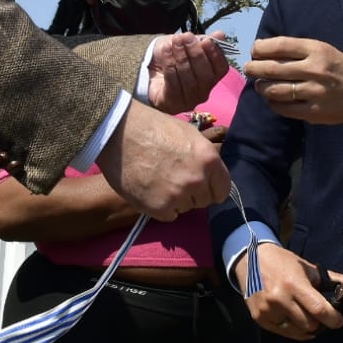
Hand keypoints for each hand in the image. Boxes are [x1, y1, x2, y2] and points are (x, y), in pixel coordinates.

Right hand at [94, 100, 228, 219]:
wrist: (119, 132)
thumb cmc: (154, 127)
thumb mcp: (189, 134)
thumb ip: (204, 157)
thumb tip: (211, 174)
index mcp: (209, 160)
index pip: (223, 190)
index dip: (211, 188)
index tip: (201, 185)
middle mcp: (198, 180)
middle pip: (204, 200)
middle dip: (192, 193)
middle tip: (173, 179)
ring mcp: (179, 196)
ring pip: (185, 208)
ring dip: (176, 200)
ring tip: (158, 181)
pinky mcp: (159, 208)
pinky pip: (169, 215)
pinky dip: (160, 207)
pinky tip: (149, 189)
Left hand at [146, 31, 229, 114]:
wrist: (151, 70)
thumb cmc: (174, 57)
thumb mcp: (188, 45)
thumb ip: (204, 40)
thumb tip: (220, 34)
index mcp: (212, 77)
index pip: (221, 69)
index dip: (215, 55)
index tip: (206, 40)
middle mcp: (203, 92)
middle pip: (205, 76)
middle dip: (195, 54)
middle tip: (186, 38)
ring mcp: (189, 100)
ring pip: (189, 80)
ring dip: (181, 58)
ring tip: (175, 42)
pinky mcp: (172, 104)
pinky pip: (173, 85)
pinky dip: (170, 66)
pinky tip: (166, 52)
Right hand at [232, 244, 342, 340]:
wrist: (249, 259)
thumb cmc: (282, 262)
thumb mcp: (307, 267)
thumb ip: (331, 278)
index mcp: (294, 284)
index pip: (319, 310)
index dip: (334, 319)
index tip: (339, 321)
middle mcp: (280, 299)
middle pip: (310, 325)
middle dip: (320, 322)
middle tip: (319, 315)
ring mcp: (268, 311)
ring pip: (298, 332)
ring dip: (306, 327)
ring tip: (305, 316)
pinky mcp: (259, 318)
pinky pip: (284, 333)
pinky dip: (293, 329)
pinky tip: (294, 320)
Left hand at [243, 36, 342, 124]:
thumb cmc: (340, 68)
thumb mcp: (324, 50)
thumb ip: (297, 49)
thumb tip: (263, 49)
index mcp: (316, 50)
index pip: (279, 45)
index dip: (260, 48)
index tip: (254, 51)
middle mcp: (314, 69)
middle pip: (272, 68)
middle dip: (253, 68)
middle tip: (248, 68)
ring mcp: (313, 92)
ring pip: (274, 90)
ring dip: (261, 87)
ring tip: (259, 85)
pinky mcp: (312, 111)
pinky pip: (283, 108)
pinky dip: (272, 103)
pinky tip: (272, 99)